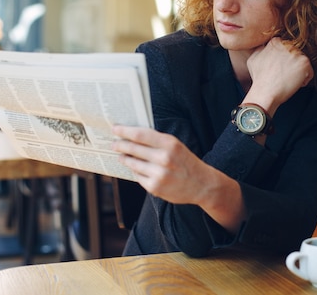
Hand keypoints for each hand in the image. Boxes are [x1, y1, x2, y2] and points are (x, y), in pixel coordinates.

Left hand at [112, 125, 245, 231]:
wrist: (202, 185)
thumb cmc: (186, 162)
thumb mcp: (176, 146)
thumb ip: (157, 141)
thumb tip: (132, 135)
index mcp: (170, 144)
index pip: (140, 135)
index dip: (124, 131)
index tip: (115, 128)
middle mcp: (164, 158)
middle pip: (133, 148)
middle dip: (120, 145)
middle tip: (114, 143)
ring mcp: (159, 174)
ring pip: (132, 163)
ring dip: (125, 159)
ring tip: (122, 156)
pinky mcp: (155, 187)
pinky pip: (138, 176)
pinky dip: (135, 171)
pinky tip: (136, 168)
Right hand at [245, 37, 312, 113]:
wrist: (265, 92)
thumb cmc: (259, 79)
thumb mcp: (253, 58)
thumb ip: (262, 49)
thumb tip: (265, 47)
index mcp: (275, 41)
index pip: (286, 48)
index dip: (284, 60)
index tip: (279, 68)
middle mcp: (287, 44)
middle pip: (295, 55)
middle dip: (292, 65)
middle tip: (283, 75)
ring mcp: (297, 53)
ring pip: (302, 63)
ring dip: (298, 72)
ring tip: (287, 80)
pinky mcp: (304, 63)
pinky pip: (309, 72)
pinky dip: (304, 80)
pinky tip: (294, 84)